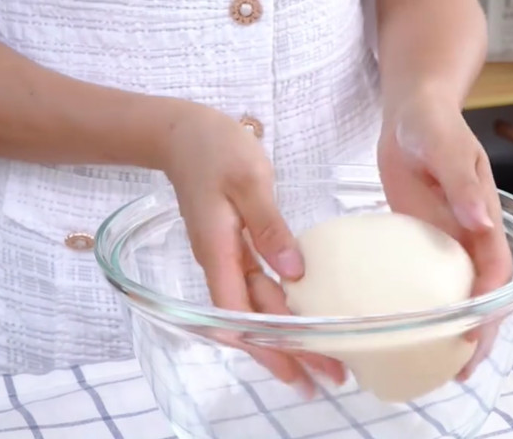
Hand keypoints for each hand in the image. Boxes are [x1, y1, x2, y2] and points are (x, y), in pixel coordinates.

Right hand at [162, 106, 344, 395]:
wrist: (184, 135)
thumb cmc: (215, 150)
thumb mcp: (248, 180)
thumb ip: (269, 226)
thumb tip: (294, 272)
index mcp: (217, 251)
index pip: (240, 312)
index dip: (269, 345)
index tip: (299, 367)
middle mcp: (219, 264)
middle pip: (252, 321)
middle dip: (287, 353)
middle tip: (328, 378)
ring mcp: (226, 260)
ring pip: (257, 310)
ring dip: (287, 338)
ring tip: (323, 362)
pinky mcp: (235, 252)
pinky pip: (257, 291)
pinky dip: (281, 312)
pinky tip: (303, 322)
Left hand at [377, 92, 512, 380]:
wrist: (411, 113)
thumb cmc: (432, 124)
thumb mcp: (445, 147)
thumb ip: (463, 183)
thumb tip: (482, 223)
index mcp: (485, 217)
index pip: (496, 271)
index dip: (489, 305)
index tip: (474, 333)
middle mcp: (471, 236)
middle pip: (485, 294)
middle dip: (480, 333)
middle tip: (461, 370)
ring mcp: (448, 241)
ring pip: (460, 295)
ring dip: (457, 330)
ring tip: (443, 367)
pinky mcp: (425, 241)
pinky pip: (430, 282)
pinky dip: (429, 309)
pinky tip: (413, 330)